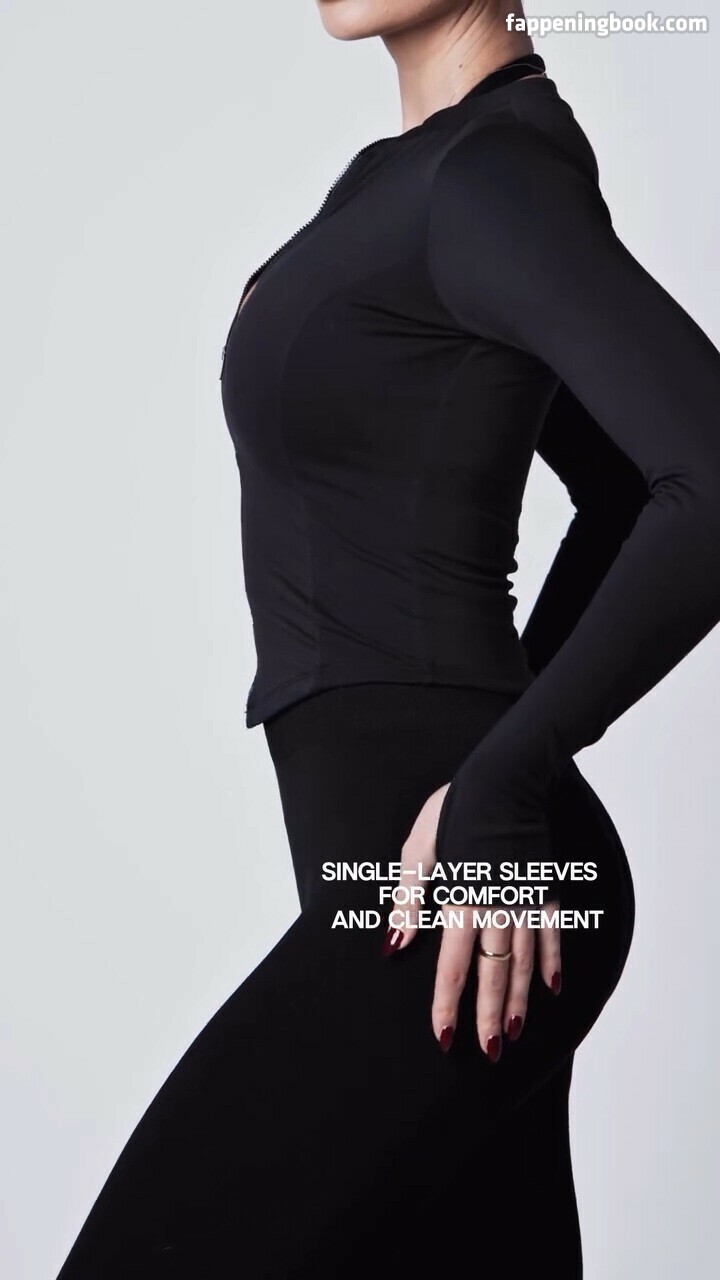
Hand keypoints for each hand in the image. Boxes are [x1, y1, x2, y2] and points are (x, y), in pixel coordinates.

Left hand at [382, 784, 561, 1059]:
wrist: (507, 774)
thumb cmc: (455, 807)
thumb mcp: (418, 848)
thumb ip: (408, 900)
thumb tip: (394, 945)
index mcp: (461, 897)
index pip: (454, 963)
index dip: (448, 1003)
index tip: (445, 1037)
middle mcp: (497, 904)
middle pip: (494, 972)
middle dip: (489, 1015)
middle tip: (489, 1052)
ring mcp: (525, 897)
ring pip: (525, 960)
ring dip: (518, 1000)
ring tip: (514, 1033)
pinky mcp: (544, 886)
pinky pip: (552, 933)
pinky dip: (552, 962)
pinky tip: (550, 989)